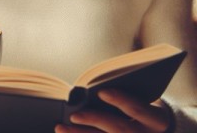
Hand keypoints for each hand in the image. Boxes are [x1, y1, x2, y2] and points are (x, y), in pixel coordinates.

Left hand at [55, 89, 171, 132]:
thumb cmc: (146, 111)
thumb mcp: (145, 102)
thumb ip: (127, 97)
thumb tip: (93, 89)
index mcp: (157, 121)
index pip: (139, 109)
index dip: (121, 100)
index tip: (101, 91)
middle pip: (119, 129)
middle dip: (94, 120)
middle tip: (73, 115)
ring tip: (60, 127)